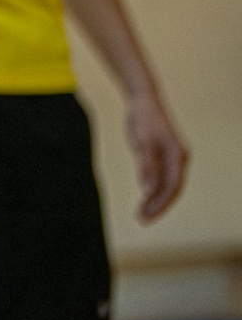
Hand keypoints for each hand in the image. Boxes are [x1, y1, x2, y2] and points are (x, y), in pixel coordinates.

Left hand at [127, 90, 188, 221]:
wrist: (143, 99)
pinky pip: (160, 178)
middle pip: (171, 189)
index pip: (172, 187)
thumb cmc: (143, 118)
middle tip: (141, 220)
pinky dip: (152, 189)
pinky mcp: (162, 156)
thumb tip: (148, 190)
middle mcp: (178, 159)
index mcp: (177, 156)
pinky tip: (144, 199)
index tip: (147, 215)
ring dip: (155, 200)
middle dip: (158, 206)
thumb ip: (146, 166)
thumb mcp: (142, 141)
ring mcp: (172, 158)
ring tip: (141, 214)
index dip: (161, 203)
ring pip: (166, 185)